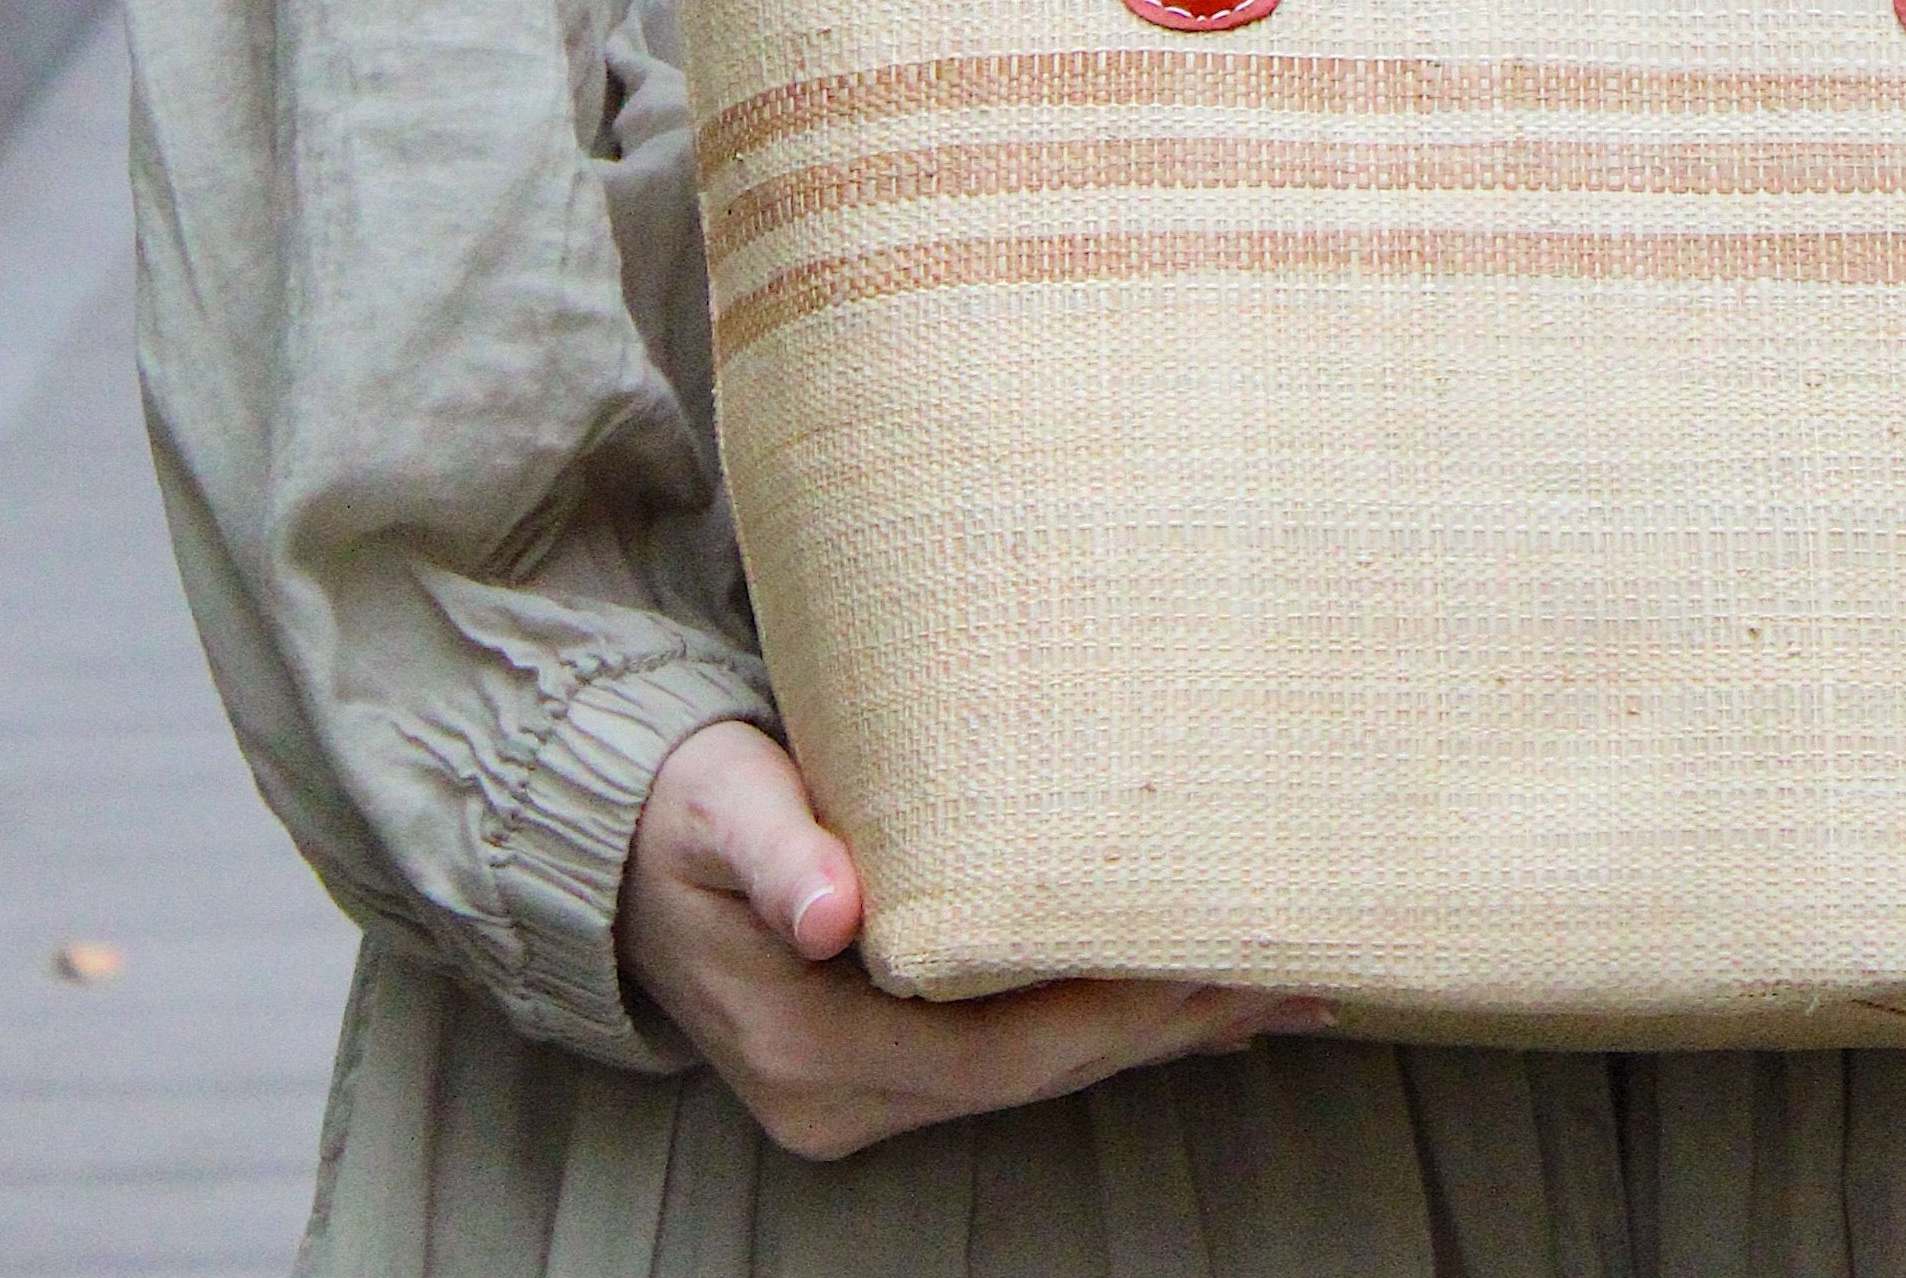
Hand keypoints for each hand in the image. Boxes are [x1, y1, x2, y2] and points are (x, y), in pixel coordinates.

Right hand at [617, 720, 1315, 1163]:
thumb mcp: (718, 806)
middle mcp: (845, 1098)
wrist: (611, 853)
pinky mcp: (880, 1066)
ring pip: (1036, 1071)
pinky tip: (1179, 1004)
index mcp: (816, 1051)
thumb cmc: (679, 807)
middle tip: (1294, 976)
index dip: (1119, 1013)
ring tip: (1271, 990)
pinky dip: (1097, 1025)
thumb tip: (831, 914)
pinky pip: (1011, 1054)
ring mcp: (862, 1095)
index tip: (1223, 964)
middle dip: (1169, 1026)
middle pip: (1040, 1072)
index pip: (1006, 1050)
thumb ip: (778, 851)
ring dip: (1150, 1031)